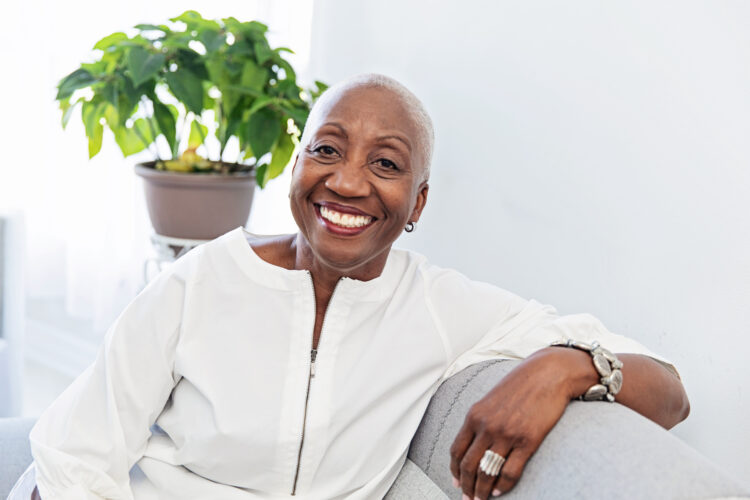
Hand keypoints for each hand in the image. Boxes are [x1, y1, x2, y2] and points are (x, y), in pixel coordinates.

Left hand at [449, 348, 583, 498]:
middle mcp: (487, 426)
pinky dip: (502, 486)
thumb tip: (475, 443)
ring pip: (487, 472)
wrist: (548, 374)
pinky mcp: (527, 441)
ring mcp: (507, 434)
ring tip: (481, 499)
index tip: (456, 481)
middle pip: (469, 465)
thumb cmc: (521, 385)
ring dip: (482, 490)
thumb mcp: (492, 399)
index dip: (455, 470)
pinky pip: (510, 472)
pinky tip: (499, 490)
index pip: (457, 449)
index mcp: (475, 415)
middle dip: (466, 486)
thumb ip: (481, 419)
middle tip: (467, 498)